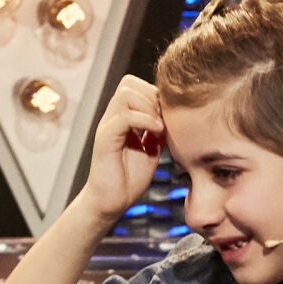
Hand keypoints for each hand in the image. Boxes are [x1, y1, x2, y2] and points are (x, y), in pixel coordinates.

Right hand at [77, 74, 165, 223]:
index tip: (167, 115)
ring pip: (126, 94)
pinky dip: (144, 120)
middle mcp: (112, 117)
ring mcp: (108, 126)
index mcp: (122, 117)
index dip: (154, 93)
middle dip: (152, 96)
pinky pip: (124, 117)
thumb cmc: (130, 177)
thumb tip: (177, 115)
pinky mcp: (105, 139)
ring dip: (149, 107)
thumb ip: (159, 130)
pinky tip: (156, 133)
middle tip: (164, 119)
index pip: (135, 85)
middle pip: (129, 82)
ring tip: (160, 127)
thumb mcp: (152, 148)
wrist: (112, 201)